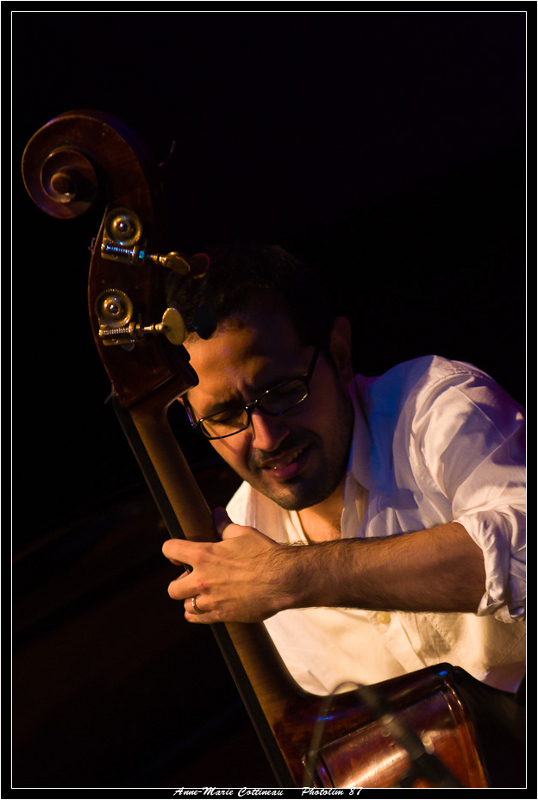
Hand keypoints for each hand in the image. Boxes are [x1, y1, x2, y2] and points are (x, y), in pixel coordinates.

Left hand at [162, 508, 293, 623]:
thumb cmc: (264, 553)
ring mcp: (211, 600)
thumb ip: (224, 525)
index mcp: (203, 555)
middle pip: (172, 588)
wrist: (283, 579)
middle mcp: (202, 580)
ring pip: (186, 606)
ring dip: (191, 599)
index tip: (177, 554)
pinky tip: (203, 609)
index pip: (170, 550)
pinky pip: (199, 619)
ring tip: (203, 594)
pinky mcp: (222, 615)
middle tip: (192, 578)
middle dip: (180, 582)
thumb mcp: (243, 533)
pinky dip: (198, 615)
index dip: (171, 550)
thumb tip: (217, 513)